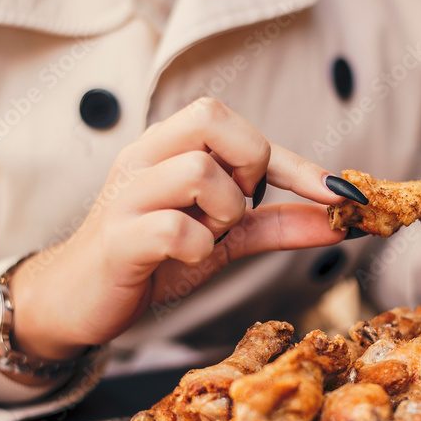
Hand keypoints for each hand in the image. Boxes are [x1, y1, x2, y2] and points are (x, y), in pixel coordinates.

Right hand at [9, 98, 346, 359]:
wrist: (81, 301)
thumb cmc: (152, 257)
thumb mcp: (222, 237)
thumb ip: (277, 224)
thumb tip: (340, 222)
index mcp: (168, 147)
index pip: (236, 125)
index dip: (295, 161)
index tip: (340, 194)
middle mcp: (144, 158)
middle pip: (210, 119)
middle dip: (249, 165)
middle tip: (241, 209)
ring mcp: (126, 196)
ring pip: (198, 171)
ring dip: (224, 212)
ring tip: (209, 237)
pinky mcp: (117, 240)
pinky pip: (175, 228)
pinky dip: (198, 248)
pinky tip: (186, 260)